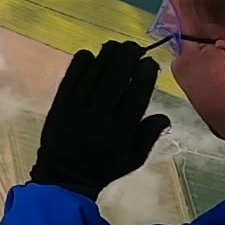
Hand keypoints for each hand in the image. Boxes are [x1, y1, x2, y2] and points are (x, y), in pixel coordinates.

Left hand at [30, 41, 170, 198]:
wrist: (63, 177)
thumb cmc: (103, 168)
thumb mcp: (132, 160)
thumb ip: (149, 136)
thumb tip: (165, 115)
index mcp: (120, 132)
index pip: (136, 95)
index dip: (145, 74)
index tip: (149, 62)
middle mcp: (99, 118)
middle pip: (115, 78)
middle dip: (127, 57)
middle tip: (134, 47)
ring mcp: (76, 110)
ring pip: (94, 74)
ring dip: (106, 56)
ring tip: (115, 47)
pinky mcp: (59, 106)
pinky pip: (72, 77)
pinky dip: (82, 63)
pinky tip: (91, 55)